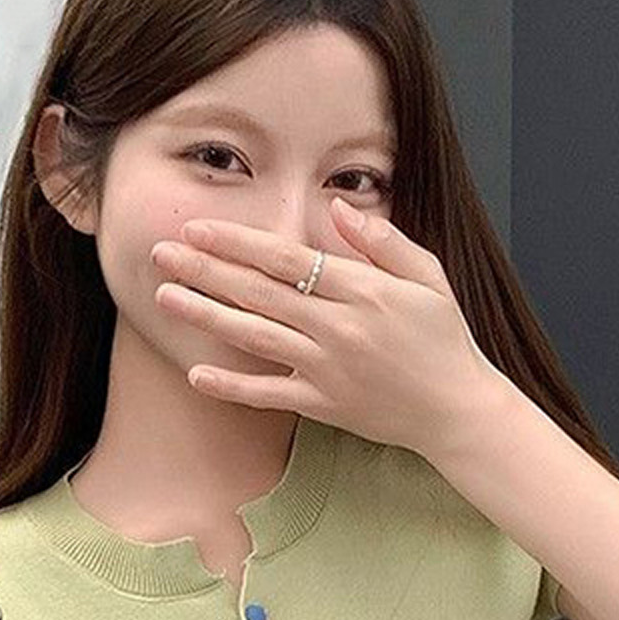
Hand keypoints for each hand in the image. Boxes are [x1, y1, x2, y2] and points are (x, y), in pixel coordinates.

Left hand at [150, 194, 497, 455]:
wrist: (457, 411)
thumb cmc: (443, 340)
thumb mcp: (428, 278)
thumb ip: (383, 241)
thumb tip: (338, 208)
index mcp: (363, 289)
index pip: (287, 258)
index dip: (239, 242)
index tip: (200, 228)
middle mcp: (338, 326)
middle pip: (259, 291)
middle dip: (206, 269)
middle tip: (161, 252)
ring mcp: (327, 368)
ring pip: (254, 337)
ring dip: (206, 316)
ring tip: (165, 297)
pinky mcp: (322, 404)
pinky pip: (268, 394)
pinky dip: (231, 386)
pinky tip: (195, 373)